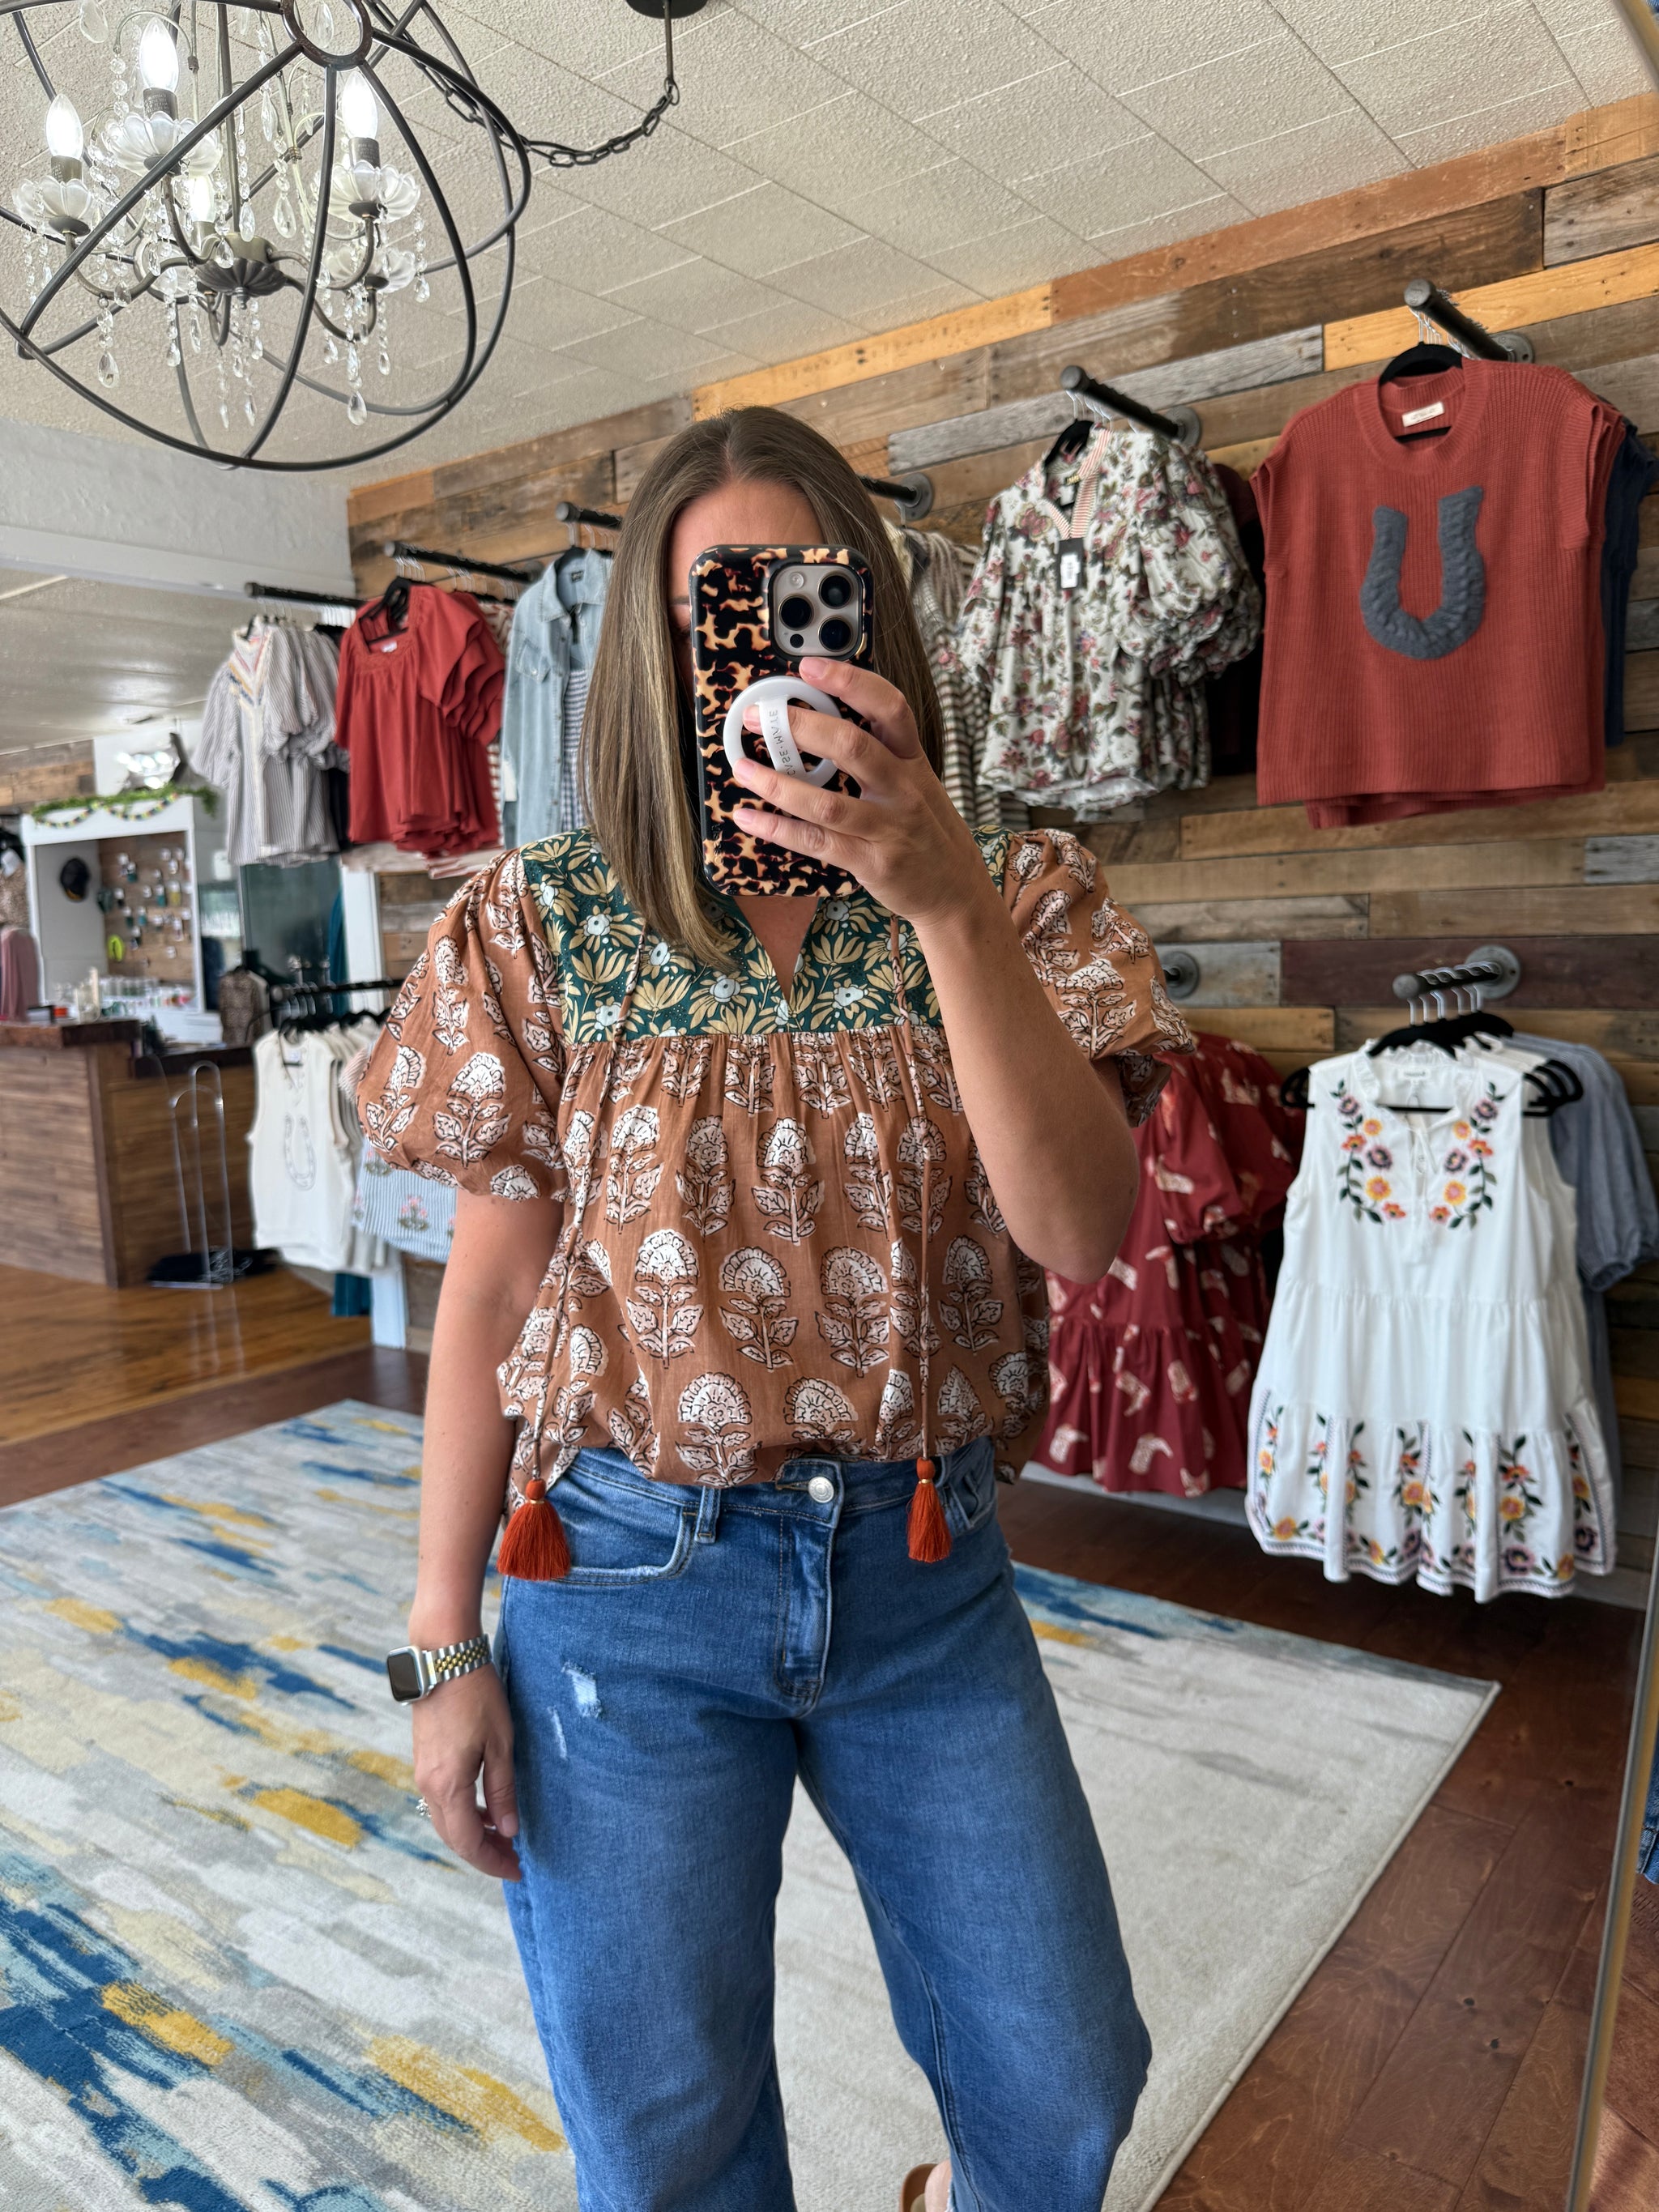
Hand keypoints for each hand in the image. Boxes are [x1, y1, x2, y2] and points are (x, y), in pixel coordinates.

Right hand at [410, 1662, 520, 1881]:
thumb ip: (502, 1790)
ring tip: (503, 1835)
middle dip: (482, 1852)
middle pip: (453, 1836)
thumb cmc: (477, 1696)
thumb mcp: (500, 1744)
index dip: (492, 1861)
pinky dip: (463, 1812)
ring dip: (472, 1832)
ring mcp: (422, 1772)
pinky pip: (441, 1800)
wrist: (442, 1658)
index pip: (467, 1841)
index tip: (516, 1870)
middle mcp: (428, 1785)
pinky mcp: (424, 1759)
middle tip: (513, 1858)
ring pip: (445, 1819)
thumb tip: (508, 1830)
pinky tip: (484, 1807)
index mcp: (447, 1786)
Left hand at [731, 656, 993, 929]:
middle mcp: (903, 790)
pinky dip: (778, 829)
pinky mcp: (872, 864)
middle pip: (852, 747)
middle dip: (800, 726)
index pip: (888, 709)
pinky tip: (748, 818)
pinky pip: (818, 843)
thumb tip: (820, 723)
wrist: (955, 890)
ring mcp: (888, 828)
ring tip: (742, 768)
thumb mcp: (917, 783)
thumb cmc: (926, 831)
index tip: (809, 667)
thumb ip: (879, 755)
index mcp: (912, 761)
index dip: (850, 682)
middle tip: (757, 716)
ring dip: (778, 784)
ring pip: (827, 803)